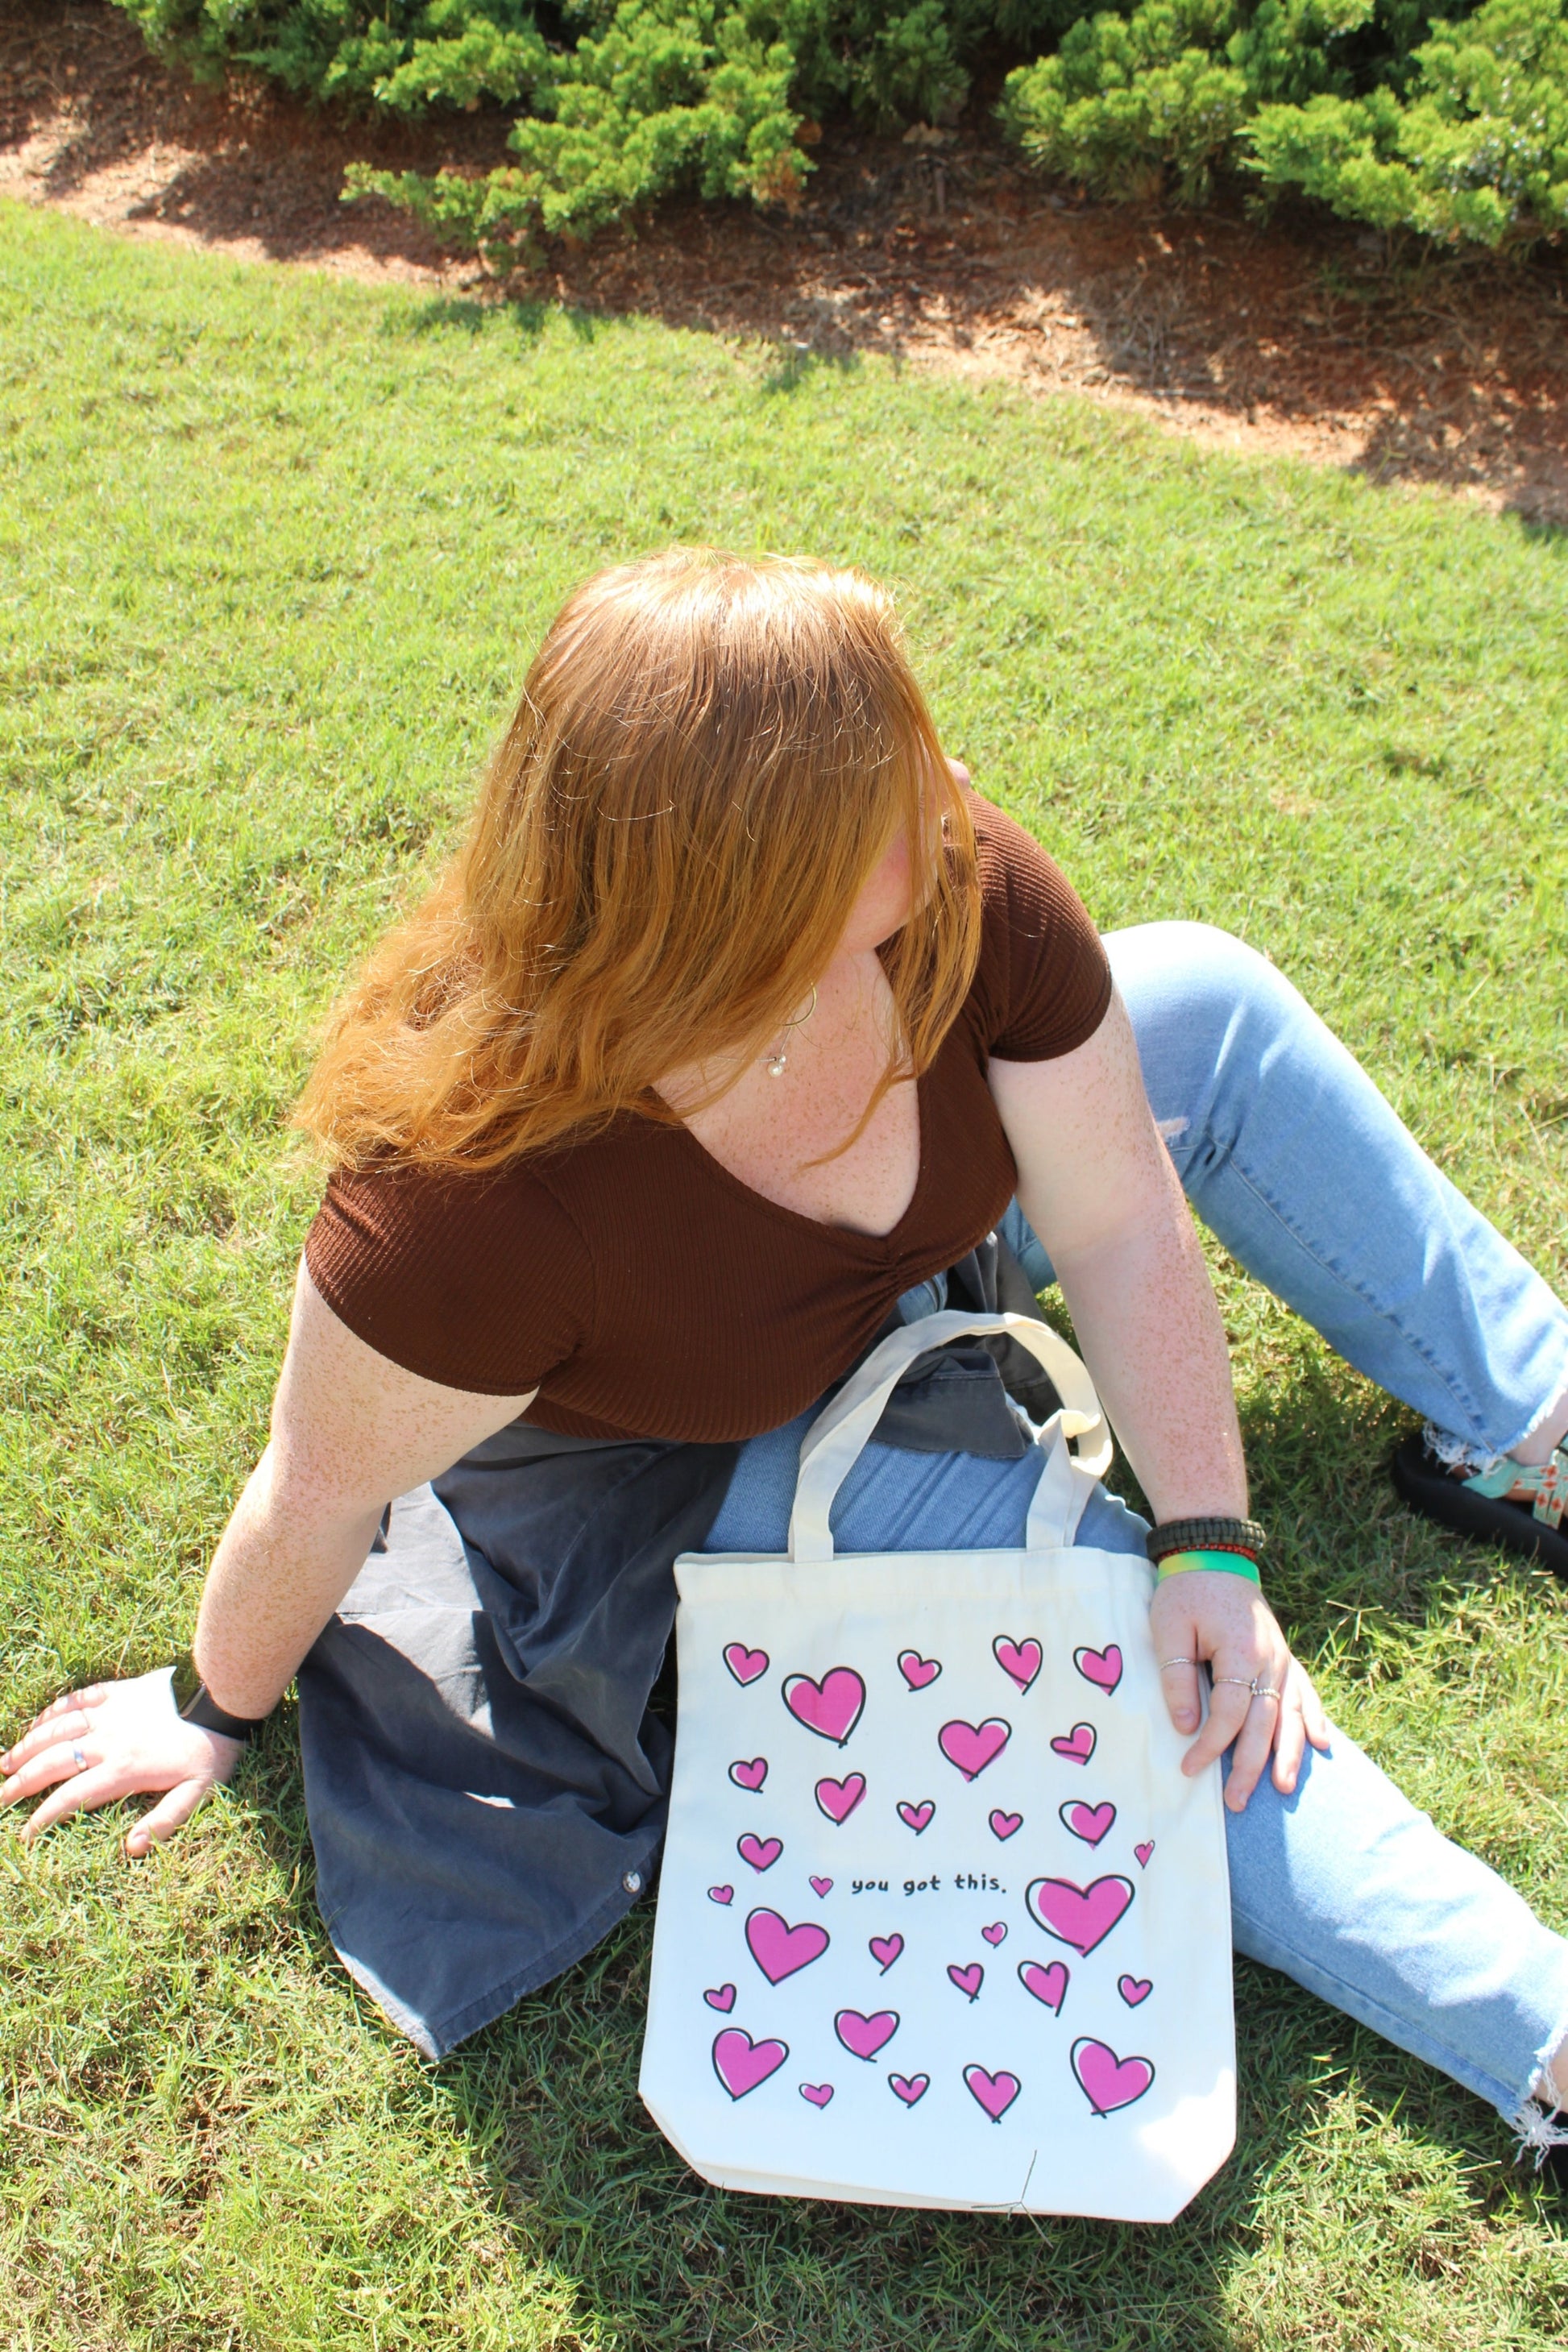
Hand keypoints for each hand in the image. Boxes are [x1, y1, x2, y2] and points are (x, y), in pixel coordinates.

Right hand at [1, 1669, 245, 1853]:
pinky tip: (36, 1725)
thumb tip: (132, 1848)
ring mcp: (109, 1713)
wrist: (221, 1702)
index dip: (43, 1817)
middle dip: (21, 1784)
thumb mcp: (197, 1794)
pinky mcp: (116, 1691)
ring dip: (27, 1747)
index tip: (25, 1833)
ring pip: (55, 1729)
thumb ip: (165, 1822)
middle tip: (2, 1798)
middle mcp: (107, 1740)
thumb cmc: (209, 1754)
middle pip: (52, 1763)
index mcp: (123, 1769)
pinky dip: (51, 1713)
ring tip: (5, 1764)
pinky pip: (75, 1700)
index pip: (71, 1797)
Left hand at [1147, 1571, 1329, 1812]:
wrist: (1213, 1554)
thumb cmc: (1185, 1593)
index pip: (1229, 1713)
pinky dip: (1315, 1719)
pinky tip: (1322, 1745)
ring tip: (1283, 1789)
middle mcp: (1271, 1660)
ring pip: (1293, 1715)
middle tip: (1235, 1802)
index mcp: (1241, 1652)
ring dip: (1289, 1754)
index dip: (1211, 1745)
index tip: (1189, 1768)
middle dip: (1251, 1766)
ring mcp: (1283, 1659)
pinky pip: (1307, 1693)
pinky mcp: (1285, 1657)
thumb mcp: (1168, 1630)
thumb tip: (1187, 1728)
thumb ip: (1177, 1678)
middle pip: (1265, 1723)